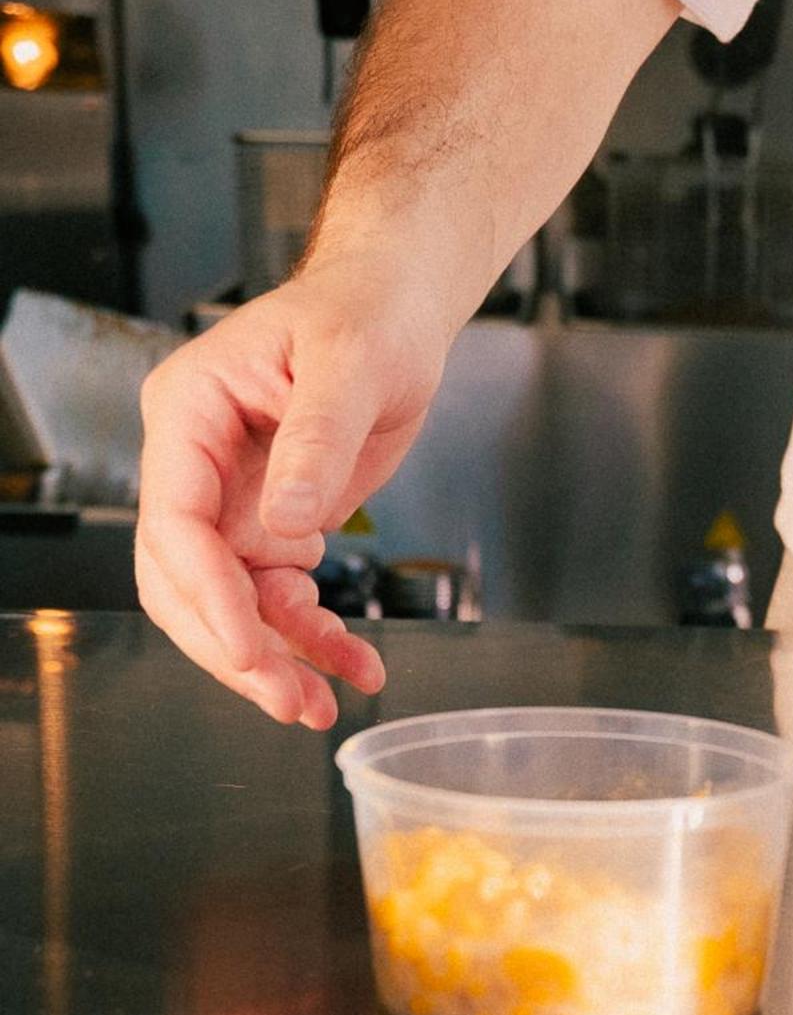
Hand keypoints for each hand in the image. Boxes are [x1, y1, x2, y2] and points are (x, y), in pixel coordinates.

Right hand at [136, 260, 450, 727]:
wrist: (397, 309)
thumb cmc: (367, 313)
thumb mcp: (351, 363)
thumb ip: (315, 440)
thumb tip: (284, 523)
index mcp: (189, 413)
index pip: (173, 522)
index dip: (206, 593)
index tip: (247, 647)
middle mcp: (197, 464)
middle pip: (184, 580)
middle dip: (231, 646)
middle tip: (286, 699)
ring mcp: (233, 500)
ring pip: (230, 604)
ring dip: (273, 660)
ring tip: (319, 705)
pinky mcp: (274, 524)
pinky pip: (280, 599)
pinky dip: (314, 639)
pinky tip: (352, 666)